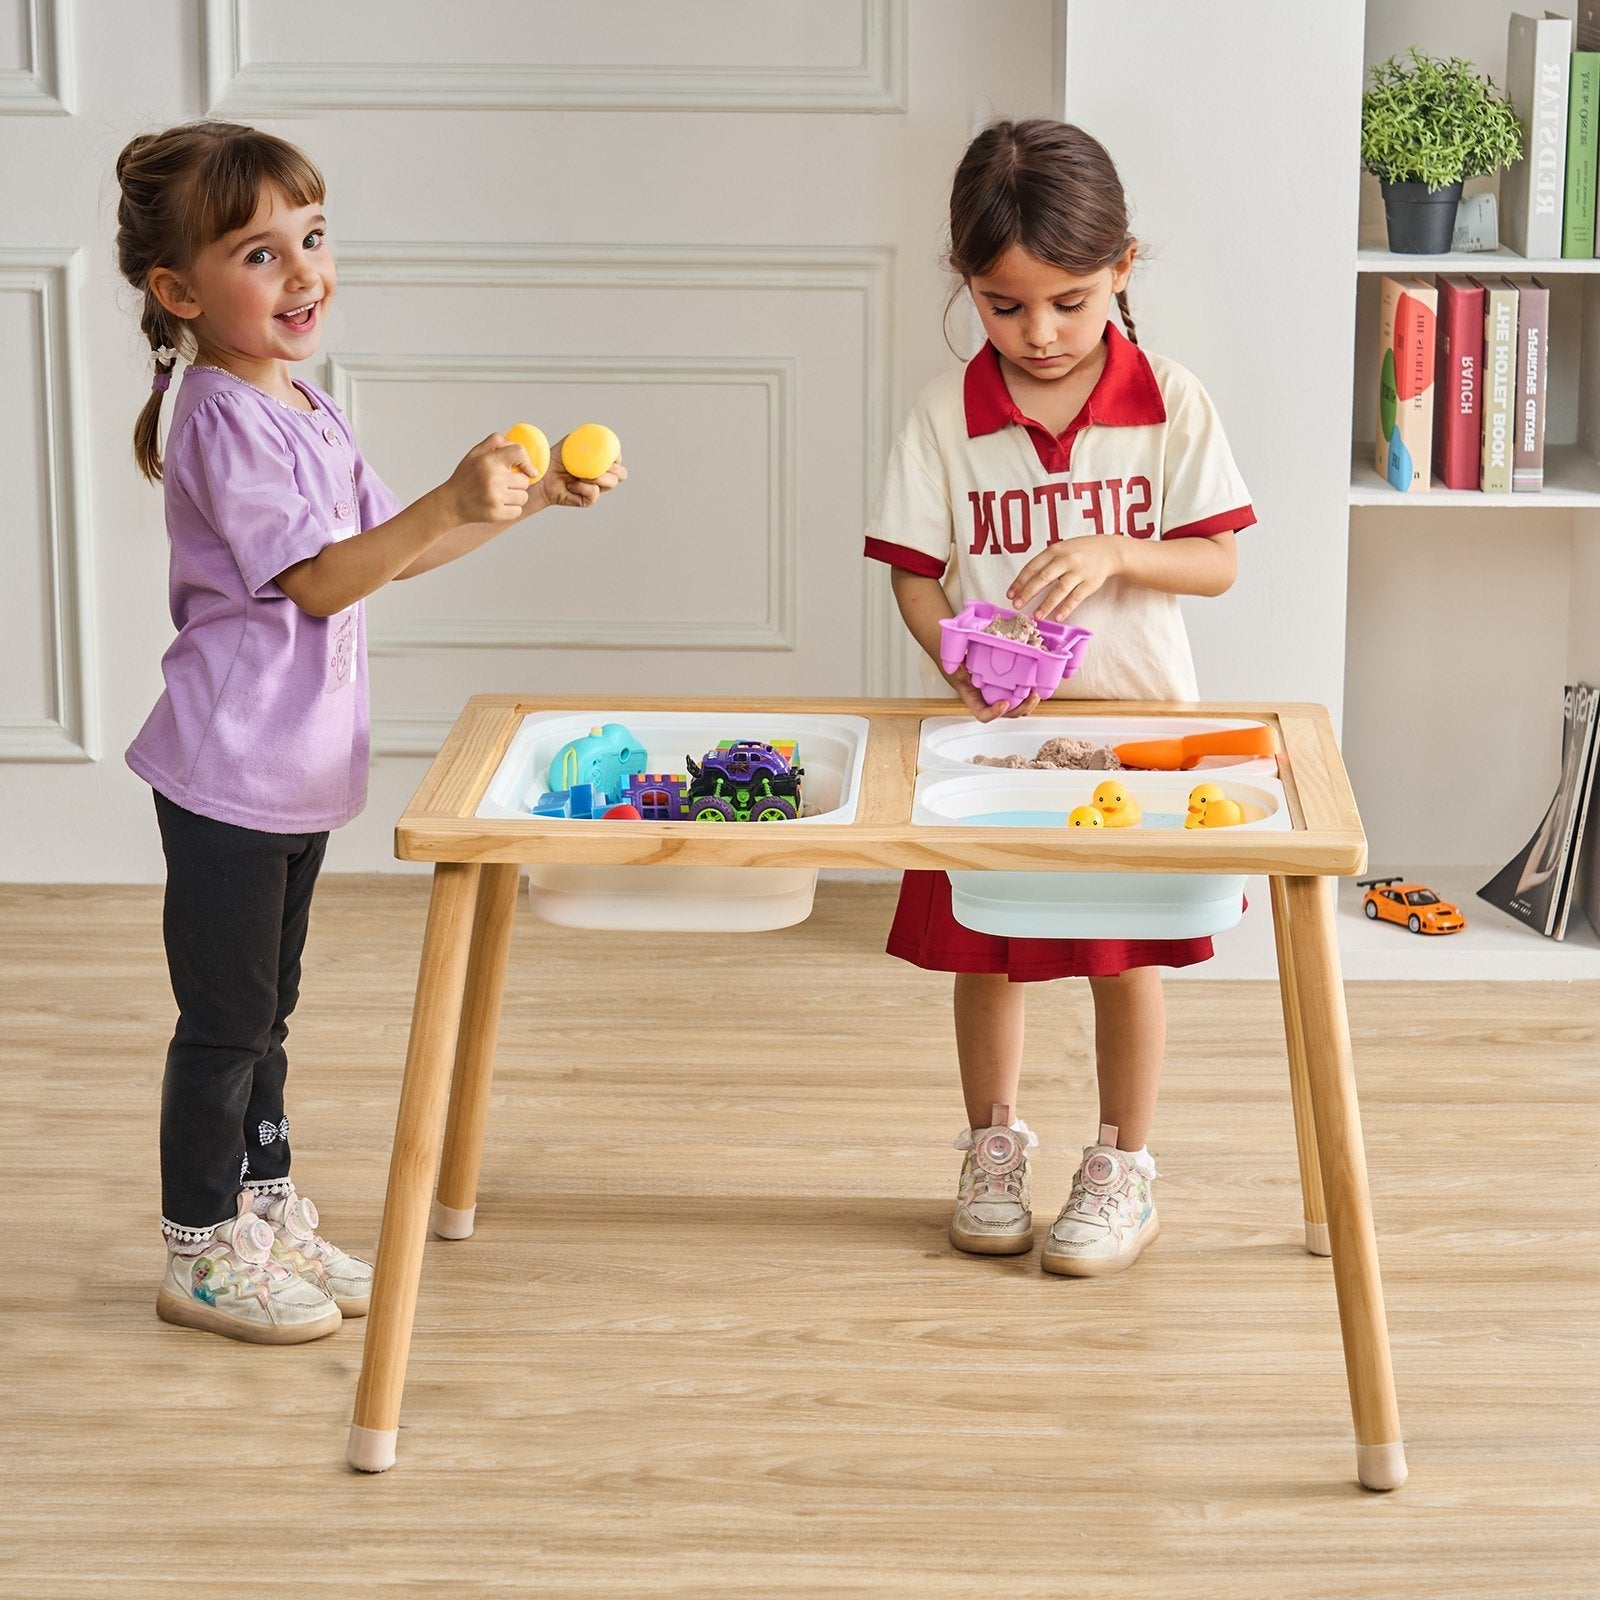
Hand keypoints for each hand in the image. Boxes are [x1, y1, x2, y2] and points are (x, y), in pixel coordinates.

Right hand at [443, 434, 532, 525]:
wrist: (451, 503)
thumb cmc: (466, 476)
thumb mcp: (476, 453)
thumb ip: (496, 442)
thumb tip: (518, 444)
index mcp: (489, 460)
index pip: (519, 452)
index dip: (528, 461)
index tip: (530, 470)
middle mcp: (493, 478)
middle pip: (525, 480)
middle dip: (518, 482)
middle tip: (504, 484)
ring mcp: (495, 497)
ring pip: (523, 497)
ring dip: (516, 497)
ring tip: (500, 495)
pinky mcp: (496, 514)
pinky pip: (517, 511)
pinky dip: (511, 509)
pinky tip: (498, 505)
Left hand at [532, 437, 628, 509]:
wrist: (541, 477)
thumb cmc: (554, 460)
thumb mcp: (569, 444)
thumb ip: (582, 437)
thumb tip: (596, 433)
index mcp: (599, 464)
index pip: (618, 460)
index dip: (616, 456)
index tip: (607, 452)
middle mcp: (601, 477)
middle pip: (621, 474)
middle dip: (613, 468)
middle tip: (598, 465)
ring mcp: (596, 489)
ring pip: (611, 482)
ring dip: (597, 476)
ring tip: (579, 474)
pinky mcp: (588, 500)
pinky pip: (595, 493)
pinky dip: (583, 487)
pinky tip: (571, 485)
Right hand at [948, 663, 1040, 721]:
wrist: (968, 669)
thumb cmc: (963, 671)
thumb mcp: (957, 668)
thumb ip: (957, 667)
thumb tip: (959, 664)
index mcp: (975, 702)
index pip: (983, 715)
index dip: (993, 713)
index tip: (1003, 703)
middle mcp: (990, 705)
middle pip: (1007, 715)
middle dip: (1021, 708)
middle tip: (1031, 696)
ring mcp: (1001, 701)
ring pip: (1018, 710)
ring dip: (1029, 704)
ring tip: (1037, 691)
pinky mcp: (1011, 695)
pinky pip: (1023, 701)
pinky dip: (1031, 695)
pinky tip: (1037, 684)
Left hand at [1008, 534, 1122, 620]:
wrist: (1108, 550)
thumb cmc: (1078, 551)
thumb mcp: (1060, 549)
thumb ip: (1044, 563)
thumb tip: (1023, 584)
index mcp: (1055, 550)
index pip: (1033, 566)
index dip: (1020, 581)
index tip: (1010, 594)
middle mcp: (1066, 560)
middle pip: (1043, 577)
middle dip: (1028, 593)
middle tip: (1017, 605)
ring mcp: (1079, 571)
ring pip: (1060, 589)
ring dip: (1046, 604)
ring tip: (1036, 616)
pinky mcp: (1090, 583)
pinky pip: (1076, 597)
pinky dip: (1066, 608)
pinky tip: (1057, 617)